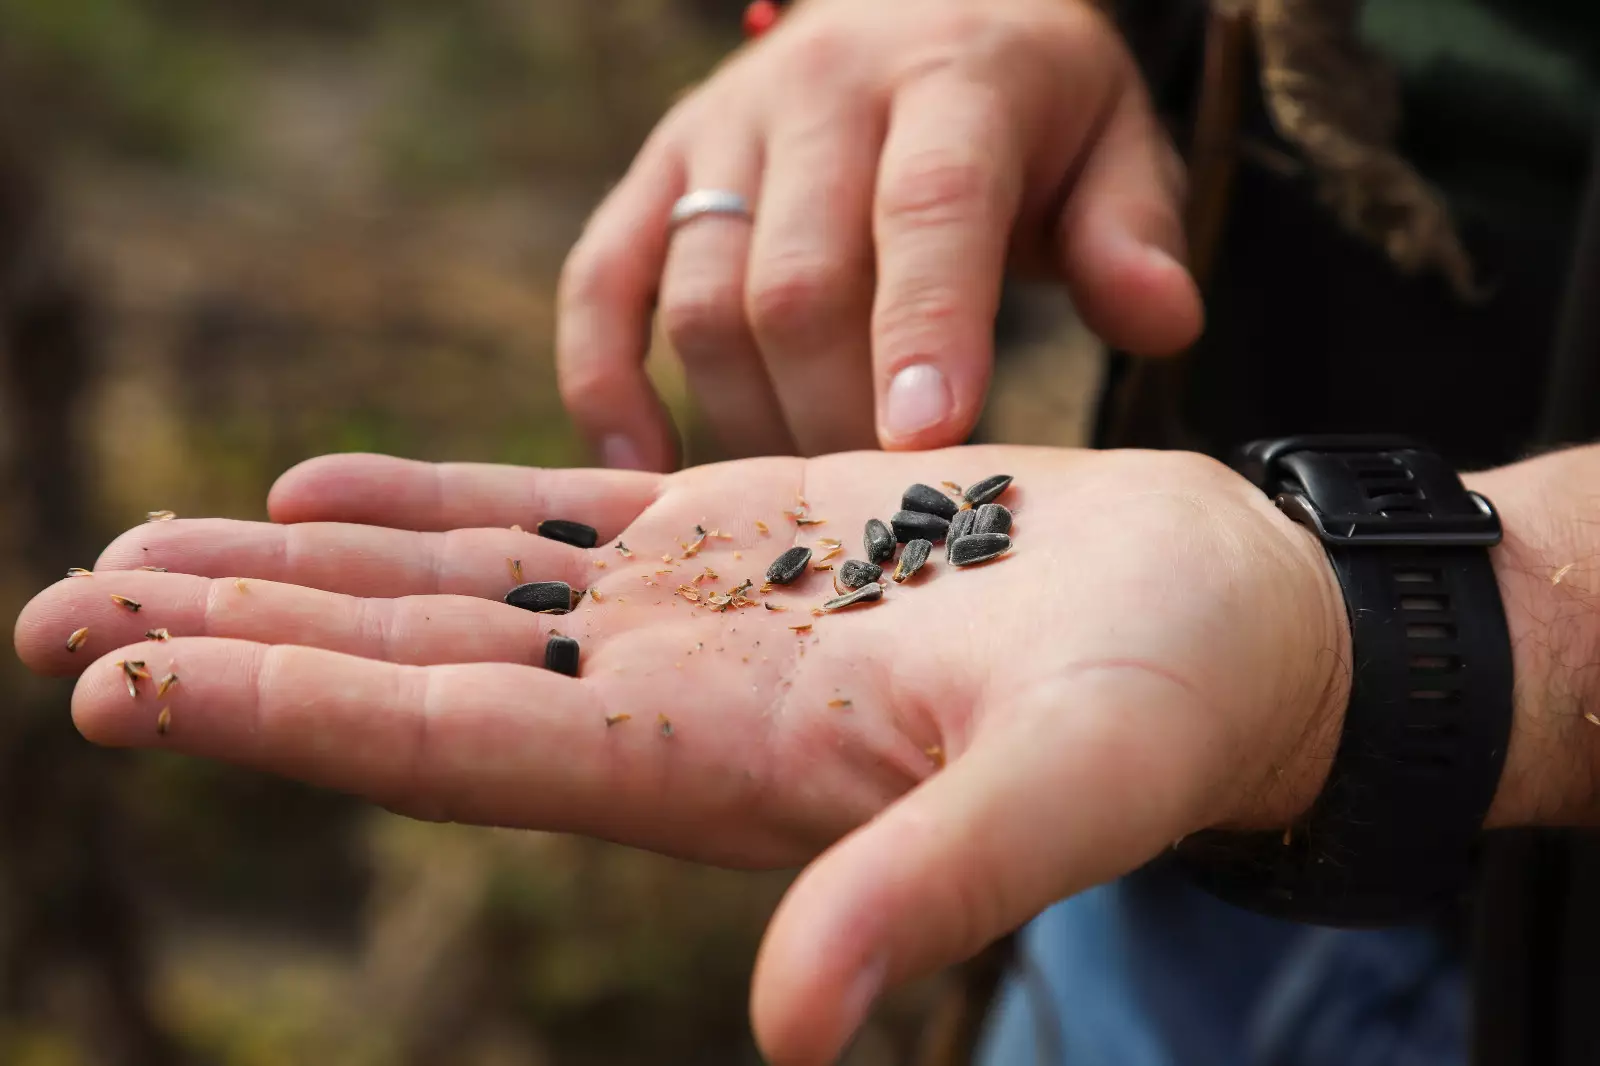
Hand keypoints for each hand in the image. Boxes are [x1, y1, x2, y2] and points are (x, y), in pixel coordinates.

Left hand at [15, 447, 1340, 1064]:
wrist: (1229, 619)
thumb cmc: (1179, 701)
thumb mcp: (1075, 787)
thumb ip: (933, 885)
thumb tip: (795, 1030)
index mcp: (726, 766)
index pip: (465, 743)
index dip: (293, 711)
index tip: (128, 677)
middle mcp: (678, 701)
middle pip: (414, 673)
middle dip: (236, 643)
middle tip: (53, 613)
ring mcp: (698, 613)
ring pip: (453, 589)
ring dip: (297, 568)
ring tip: (142, 542)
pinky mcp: (741, 533)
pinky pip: (543, 515)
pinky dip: (425, 501)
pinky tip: (316, 485)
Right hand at [558, 0, 1202, 468]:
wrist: (916, 5)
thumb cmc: (1027, 107)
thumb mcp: (1113, 141)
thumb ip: (1132, 230)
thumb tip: (1163, 323)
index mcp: (952, 76)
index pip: (929, 206)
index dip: (924, 329)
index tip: (923, 446)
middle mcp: (819, 91)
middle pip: (801, 281)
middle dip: (836, 414)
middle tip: (881, 512)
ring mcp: (721, 130)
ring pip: (704, 300)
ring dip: (747, 422)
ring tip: (803, 503)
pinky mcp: (655, 172)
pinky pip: (602, 285)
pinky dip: (606, 384)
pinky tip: (648, 469)